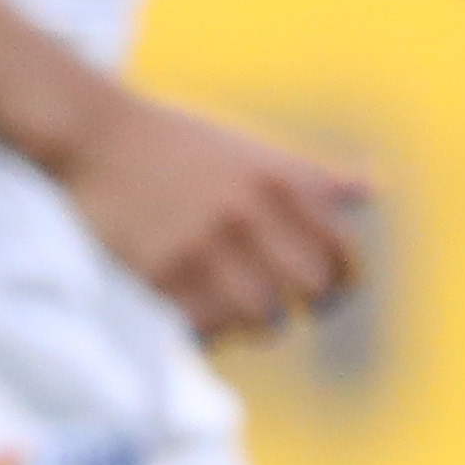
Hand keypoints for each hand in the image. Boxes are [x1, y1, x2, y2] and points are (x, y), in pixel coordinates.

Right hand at [52, 84, 366, 341]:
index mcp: (274, 181)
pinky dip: (210, 331)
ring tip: (240, 312)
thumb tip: (372, 189)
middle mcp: (246, 211)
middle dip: (304, 306)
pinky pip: (206, 326)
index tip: (326, 292)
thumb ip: (308, 175)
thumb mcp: (245, 147)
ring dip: (257, 322)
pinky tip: (200, 314)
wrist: (92, 133)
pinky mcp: (160, 271)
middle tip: (283, 306)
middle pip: (310, 290)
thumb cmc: (174, 142)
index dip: (343, 282)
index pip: (341, 254)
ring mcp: (202, 243)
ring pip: (263, 316)